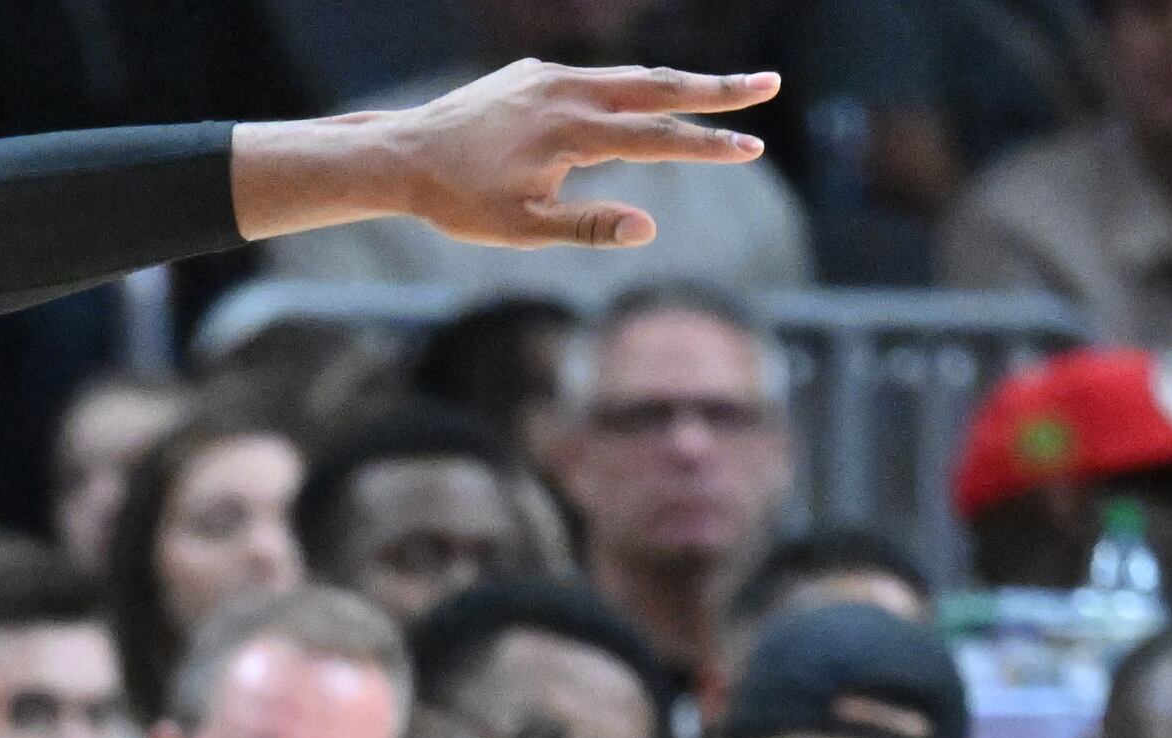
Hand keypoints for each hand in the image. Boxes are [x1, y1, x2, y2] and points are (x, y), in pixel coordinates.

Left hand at [372, 60, 778, 248]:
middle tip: (768, 86)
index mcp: (573, 132)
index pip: (658, 138)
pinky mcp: (535, 74)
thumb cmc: (457, 201)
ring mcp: (552, 78)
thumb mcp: (520, 228)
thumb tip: (648, 228)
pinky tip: (641, 99)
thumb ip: (587, 227)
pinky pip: (594, 78)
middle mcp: (570, 93)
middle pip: (660, 88)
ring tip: (720, 90)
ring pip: (630, 77)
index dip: (708, 145)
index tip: (752, 148)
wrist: (403, 156)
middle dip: (717, 90)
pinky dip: (628, 86)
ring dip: (678, 84)